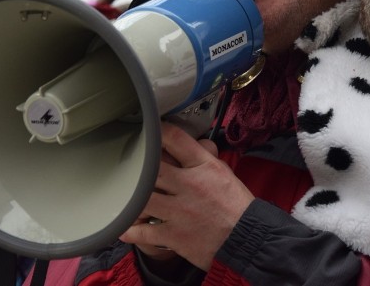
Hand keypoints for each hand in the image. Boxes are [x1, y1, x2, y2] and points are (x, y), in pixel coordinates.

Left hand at [120, 122, 253, 270]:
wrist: (247, 238)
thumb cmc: (236, 205)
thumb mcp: (225, 172)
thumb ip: (205, 158)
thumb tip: (192, 143)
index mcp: (204, 166)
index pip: (175, 139)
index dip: (157, 131)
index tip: (148, 130)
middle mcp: (189, 185)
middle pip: (151, 167)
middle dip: (138, 165)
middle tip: (128, 164)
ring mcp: (179, 211)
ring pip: (141, 199)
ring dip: (130, 198)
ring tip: (122, 196)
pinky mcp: (174, 235)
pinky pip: (142, 232)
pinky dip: (130, 230)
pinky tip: (124, 227)